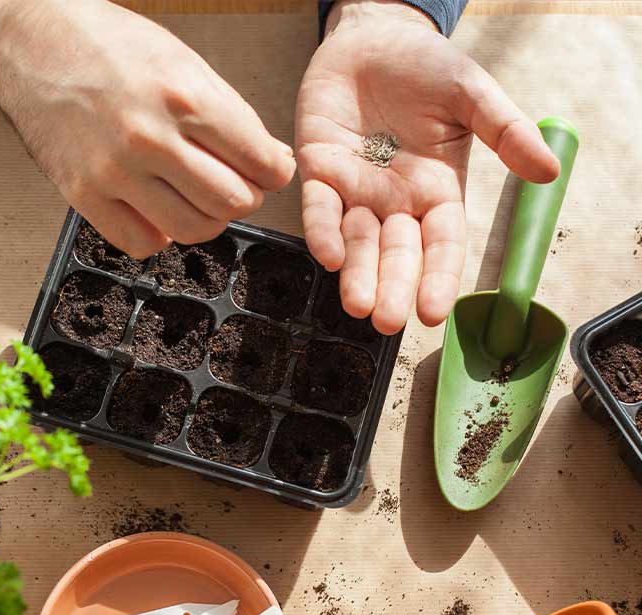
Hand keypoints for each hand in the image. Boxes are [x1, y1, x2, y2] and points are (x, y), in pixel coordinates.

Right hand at [0, 0, 294, 257]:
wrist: (32, 39)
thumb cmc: (109, 46)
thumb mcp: (184, 62)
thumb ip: (232, 116)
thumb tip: (272, 162)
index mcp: (183, 96)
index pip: (260, 162)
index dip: (275, 172)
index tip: (270, 171)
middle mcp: (149, 137)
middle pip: (232, 203)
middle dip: (245, 197)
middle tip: (235, 184)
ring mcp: (113, 171)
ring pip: (193, 230)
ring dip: (207, 219)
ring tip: (197, 196)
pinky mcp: (83, 195)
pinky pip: (143, 242)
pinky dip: (160, 233)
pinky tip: (158, 208)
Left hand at [296, 0, 559, 333]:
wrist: (372, 39)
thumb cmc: (426, 67)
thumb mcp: (472, 95)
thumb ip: (505, 131)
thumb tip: (549, 171)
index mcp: (436, 192)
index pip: (441, 245)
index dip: (439, 278)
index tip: (434, 313)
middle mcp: (395, 202)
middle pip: (396, 255)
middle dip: (392, 288)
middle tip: (387, 322)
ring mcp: (355, 191)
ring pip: (357, 242)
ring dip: (356, 275)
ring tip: (357, 306)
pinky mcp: (319, 173)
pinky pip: (319, 209)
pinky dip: (323, 231)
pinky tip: (329, 256)